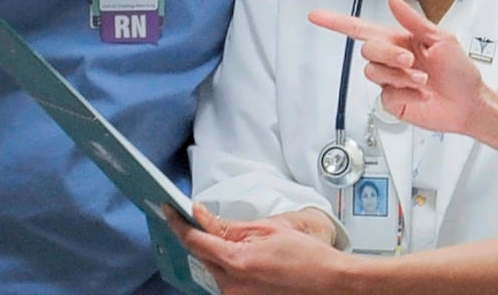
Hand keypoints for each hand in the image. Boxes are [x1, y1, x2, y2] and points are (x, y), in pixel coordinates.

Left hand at [165, 203, 350, 294]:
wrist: (328, 282)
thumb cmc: (306, 256)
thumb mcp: (268, 229)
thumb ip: (231, 226)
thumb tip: (203, 216)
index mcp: (237, 262)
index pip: (195, 240)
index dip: (179, 223)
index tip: (169, 210)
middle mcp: (232, 285)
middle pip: (202, 257)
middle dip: (199, 238)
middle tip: (197, 219)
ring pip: (213, 270)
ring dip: (216, 254)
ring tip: (235, 241)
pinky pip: (225, 282)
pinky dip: (227, 267)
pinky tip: (242, 258)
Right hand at [308, 0, 488, 135]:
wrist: (469, 103)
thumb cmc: (459, 70)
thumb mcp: (440, 38)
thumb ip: (412, 19)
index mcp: (399, 40)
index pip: (360, 28)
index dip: (336, 22)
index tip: (316, 16)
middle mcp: (391, 59)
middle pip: (367, 49)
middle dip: (389, 53)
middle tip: (411, 60)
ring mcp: (390, 80)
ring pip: (373, 71)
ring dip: (399, 73)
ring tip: (421, 78)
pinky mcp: (392, 100)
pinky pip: (385, 93)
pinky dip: (406, 92)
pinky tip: (420, 93)